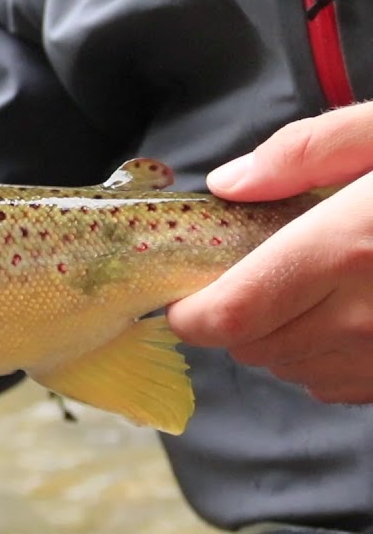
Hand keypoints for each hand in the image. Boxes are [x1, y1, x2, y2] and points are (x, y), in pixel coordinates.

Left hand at [168, 101, 372, 403]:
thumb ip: (302, 153)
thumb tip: (228, 183)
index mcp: (345, 249)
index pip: (231, 315)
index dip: (191, 312)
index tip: (182, 290)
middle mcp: (365, 318)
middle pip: (254, 347)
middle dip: (235, 315)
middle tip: (251, 270)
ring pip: (295, 370)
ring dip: (279, 337)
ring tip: (309, 286)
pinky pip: (343, 386)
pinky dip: (326, 357)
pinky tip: (349, 312)